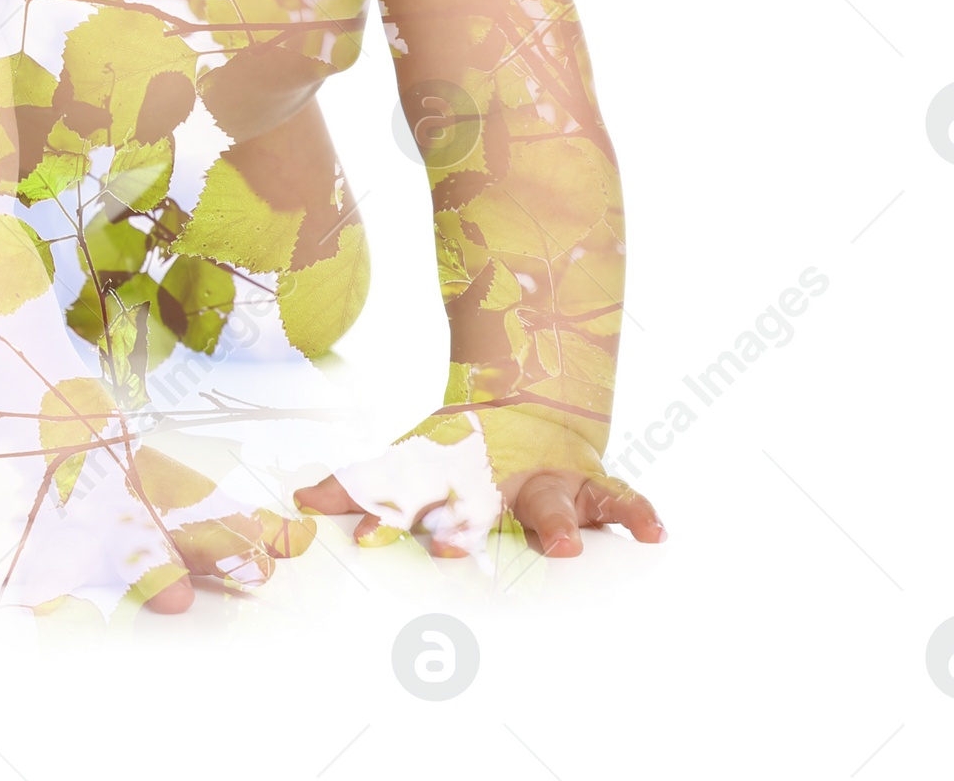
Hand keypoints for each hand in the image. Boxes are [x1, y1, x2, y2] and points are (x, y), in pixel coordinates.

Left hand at [293, 469, 666, 557]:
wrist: (532, 401)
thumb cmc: (469, 450)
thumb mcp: (414, 458)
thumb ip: (361, 485)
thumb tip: (298, 499)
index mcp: (455, 481)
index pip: (416, 500)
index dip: (388, 517)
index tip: (362, 536)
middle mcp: (503, 485)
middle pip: (485, 508)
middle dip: (470, 529)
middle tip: (455, 552)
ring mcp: (552, 484)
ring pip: (556, 504)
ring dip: (558, 526)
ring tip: (564, 548)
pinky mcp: (595, 488)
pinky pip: (622, 499)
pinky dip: (638, 513)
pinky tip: (654, 534)